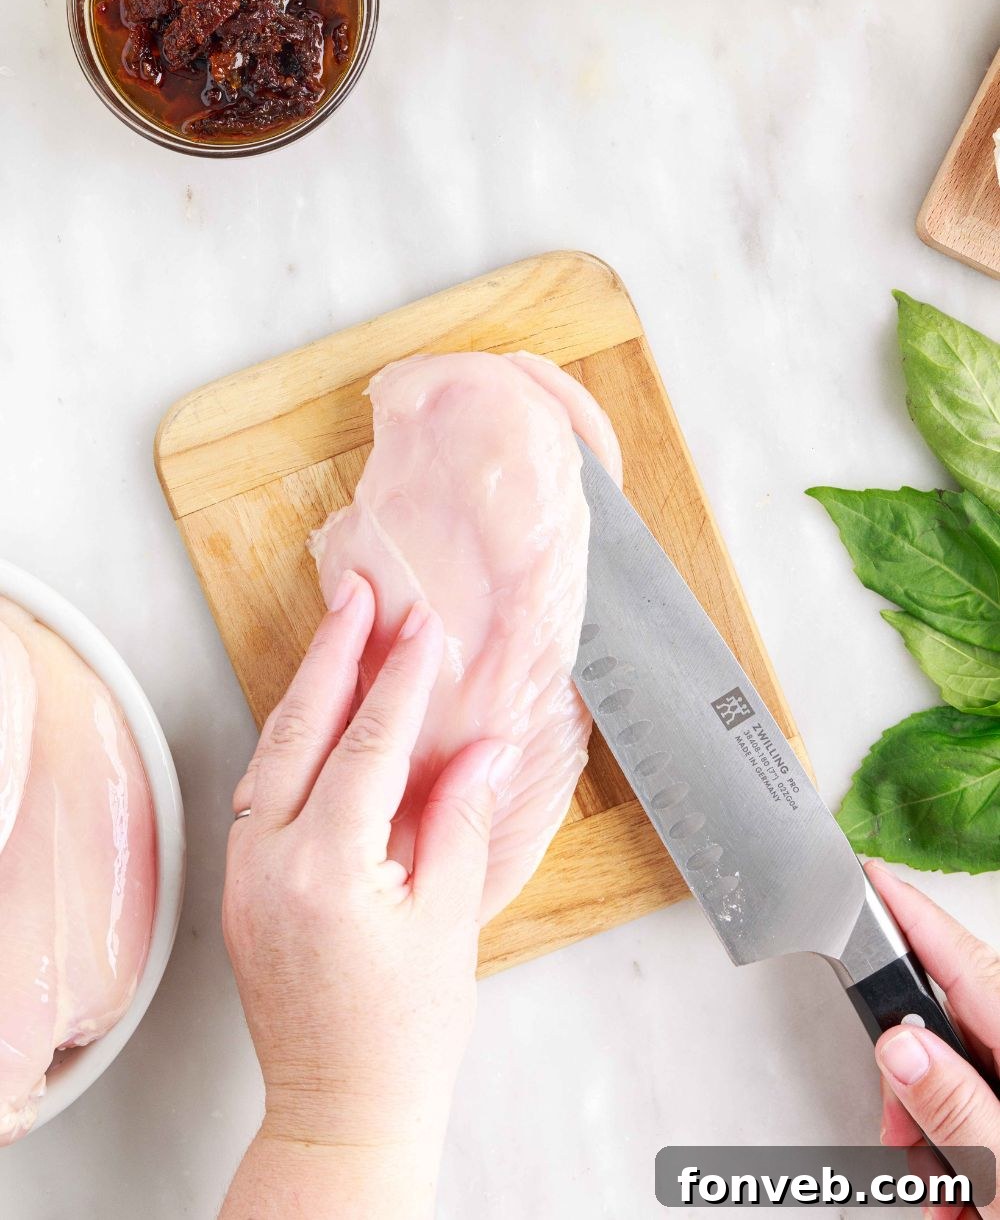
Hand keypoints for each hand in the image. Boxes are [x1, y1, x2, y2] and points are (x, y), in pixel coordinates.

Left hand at [220, 570, 520, 1219]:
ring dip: (307, 689)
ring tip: (340, 633)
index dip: (399, 681)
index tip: (423, 628)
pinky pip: (263, 788)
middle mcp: (268, 862)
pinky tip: (318, 714)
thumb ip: (460, 820)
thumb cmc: (403, 1034)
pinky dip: (292, 740)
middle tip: (358, 594)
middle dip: (332, 654)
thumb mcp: (448, 921)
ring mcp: (246, 873)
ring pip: (270, 753)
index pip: (367, 747)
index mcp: (325, 869)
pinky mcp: (244, 885)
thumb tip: (482, 747)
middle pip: (298, 730)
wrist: (341, 1108)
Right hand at [867, 862, 999, 1219]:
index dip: (915, 913)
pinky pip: (970, 1114)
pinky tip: (963, 1199)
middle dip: (906, 1081)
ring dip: (931, 1135)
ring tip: (947, 1194)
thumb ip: (955, 1105)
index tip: (875, 875)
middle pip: (945, 1027)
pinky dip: (955, 1159)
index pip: (963, 962)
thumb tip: (898, 1048)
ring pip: (949, 1079)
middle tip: (901, 1135)